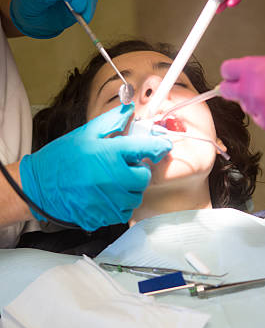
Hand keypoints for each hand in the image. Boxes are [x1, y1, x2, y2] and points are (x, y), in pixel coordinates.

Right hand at [19, 103, 172, 230]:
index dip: (158, 147)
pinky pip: (122, 212)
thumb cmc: (61, 159)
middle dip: (137, 172)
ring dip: (128, 190)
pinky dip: (118, 205)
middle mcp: (113, 179)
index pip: (147, 149)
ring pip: (134, 197)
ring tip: (110, 182)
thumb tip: (129, 110)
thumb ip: (111, 122)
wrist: (39, 187)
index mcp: (110, 154)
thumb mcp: (86, 134)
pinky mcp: (104, 216)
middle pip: (143, 178)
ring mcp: (109, 200)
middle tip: (123, 168)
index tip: (162, 147)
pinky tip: (104, 196)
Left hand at [220, 55, 264, 134]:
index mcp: (254, 69)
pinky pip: (260, 119)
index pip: (226, 70)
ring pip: (246, 106)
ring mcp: (260, 110)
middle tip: (244, 86)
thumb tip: (251, 74)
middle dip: (234, 88)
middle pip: (225, 91)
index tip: (235, 73)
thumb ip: (261, 68)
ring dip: (255, 101)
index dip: (232, 71)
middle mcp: (252, 91)